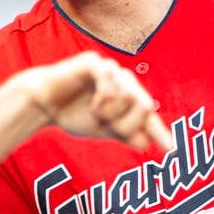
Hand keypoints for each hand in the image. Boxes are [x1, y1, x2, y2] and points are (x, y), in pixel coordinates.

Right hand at [21, 52, 172, 151]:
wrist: (43, 103)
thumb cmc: (73, 113)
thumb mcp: (102, 130)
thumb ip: (124, 135)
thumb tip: (146, 144)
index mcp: (129, 98)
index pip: (150, 116)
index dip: (160, 132)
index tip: (170, 151)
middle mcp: (125, 82)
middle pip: (145, 106)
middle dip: (126, 123)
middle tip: (108, 126)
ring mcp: (111, 70)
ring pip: (130, 95)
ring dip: (112, 112)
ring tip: (95, 113)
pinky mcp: (94, 63)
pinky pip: (111, 80)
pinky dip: (104, 98)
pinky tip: (94, 107)